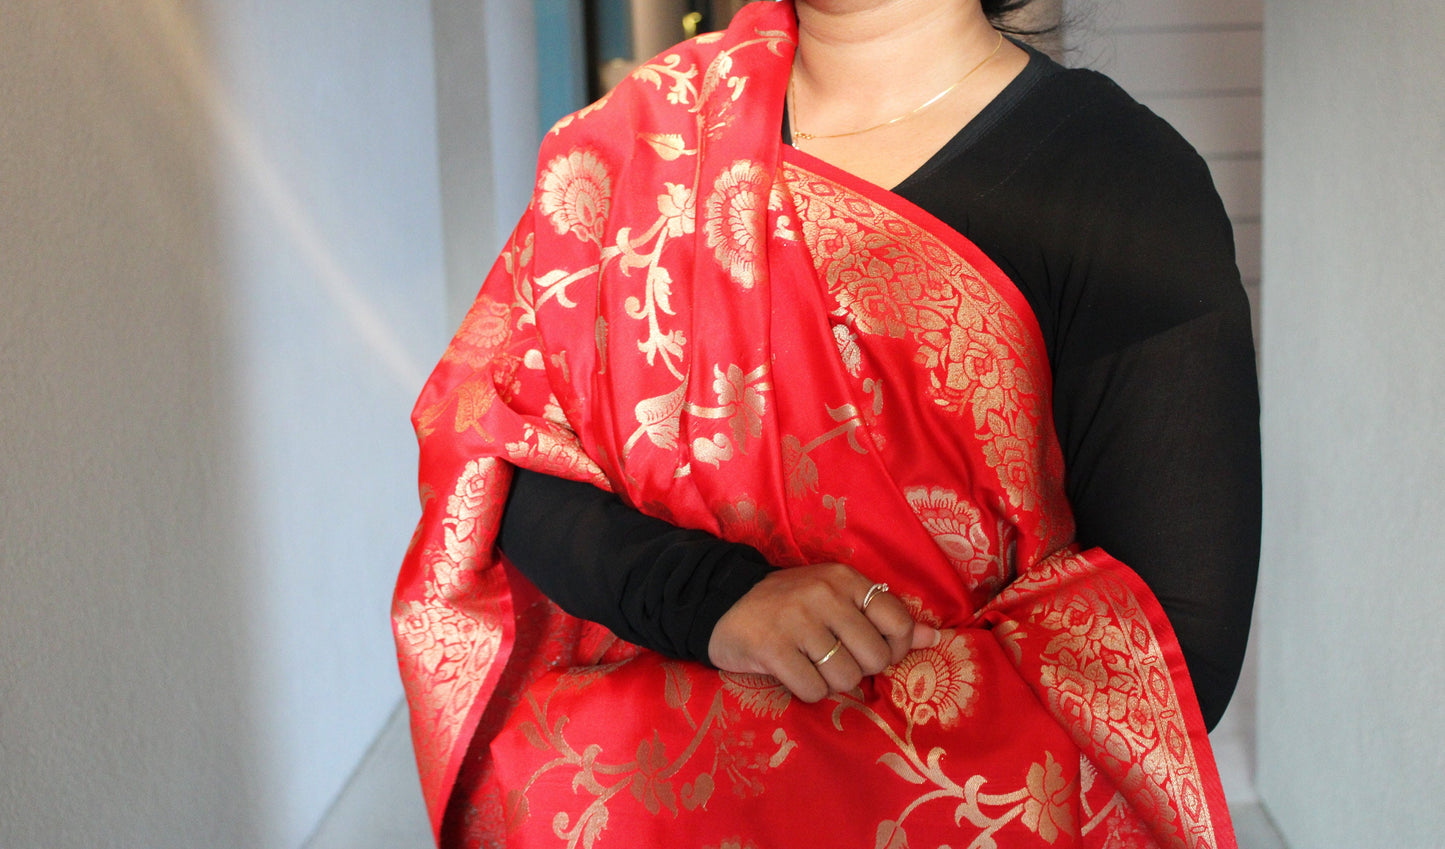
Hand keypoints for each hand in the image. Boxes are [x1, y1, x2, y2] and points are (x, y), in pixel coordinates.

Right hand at [707, 562, 939, 702]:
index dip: (894, 648)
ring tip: (811, 665)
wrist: (721, 602)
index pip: (898, 621)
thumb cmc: (789, 604)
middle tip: (834, 659)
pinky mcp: (772, 648)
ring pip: (845, 678)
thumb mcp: (837, 599)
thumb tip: (934, 638)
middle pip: (874, 658)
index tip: (872, 651)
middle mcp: (824, 595)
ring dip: (831, 683)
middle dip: (859, 669)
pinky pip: (813, 690)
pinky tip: (793, 673)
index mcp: (845, 579)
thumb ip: (884, 617)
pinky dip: (807, 691)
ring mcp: (797, 620)